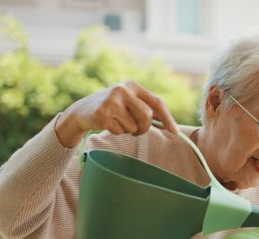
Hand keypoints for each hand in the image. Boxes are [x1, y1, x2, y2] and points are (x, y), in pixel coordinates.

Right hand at [54, 80, 178, 147]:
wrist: (82, 111)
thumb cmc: (112, 108)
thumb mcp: (130, 104)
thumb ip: (148, 111)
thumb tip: (170, 126)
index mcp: (133, 85)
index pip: (156, 102)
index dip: (168, 118)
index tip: (175, 132)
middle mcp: (123, 89)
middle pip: (147, 116)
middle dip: (144, 128)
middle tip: (137, 131)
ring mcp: (112, 101)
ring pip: (134, 126)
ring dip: (129, 130)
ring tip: (119, 123)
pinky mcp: (103, 113)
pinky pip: (120, 131)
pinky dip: (117, 132)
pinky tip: (109, 124)